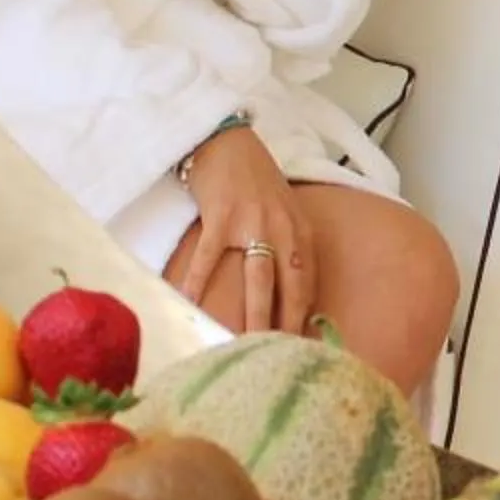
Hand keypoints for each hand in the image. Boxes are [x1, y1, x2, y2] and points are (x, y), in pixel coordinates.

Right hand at [170, 127, 318, 333]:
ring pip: (257, 282)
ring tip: (247, 346)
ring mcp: (253, 224)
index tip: (301, 346)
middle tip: (279, 358)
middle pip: (289, 288)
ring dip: (254, 317)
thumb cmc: (255, 181)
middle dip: (285, 326)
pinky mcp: (220, 218)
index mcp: (301, 231)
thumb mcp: (285, 212)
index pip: (308, 283)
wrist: (228, 141)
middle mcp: (283, 229)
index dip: (305, 316)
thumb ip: (289, 247)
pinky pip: (208, 259)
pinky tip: (191, 305)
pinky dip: (198, 284)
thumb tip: (289, 295)